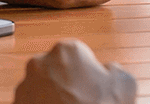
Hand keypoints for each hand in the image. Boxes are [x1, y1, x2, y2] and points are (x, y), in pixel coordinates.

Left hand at [14, 40, 137, 103]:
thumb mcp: (124, 85)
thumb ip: (115, 70)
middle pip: (57, 71)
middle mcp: (40, 63)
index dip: (89, 74)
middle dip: (68, 84)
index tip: (95, 88)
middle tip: (82, 102)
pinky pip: (32, 103)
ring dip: (53, 98)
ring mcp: (25, 86)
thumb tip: (110, 70)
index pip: (79, 55)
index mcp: (66, 51)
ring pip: (42, 89)